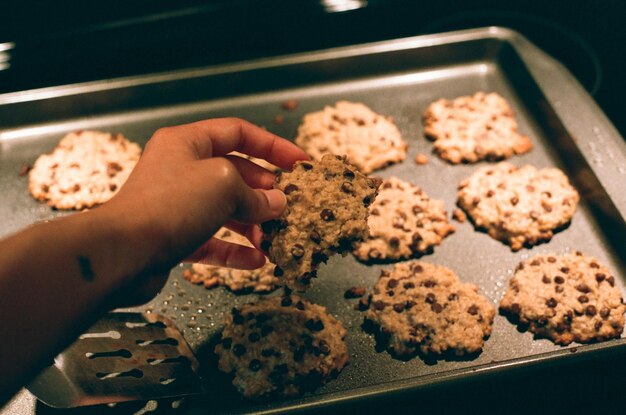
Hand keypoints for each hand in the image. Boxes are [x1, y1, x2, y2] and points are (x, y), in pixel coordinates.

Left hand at [100, 117, 307, 304]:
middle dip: (264, 190)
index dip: (273, 146)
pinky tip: (258, 260)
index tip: (299, 162)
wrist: (122, 253)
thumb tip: (277, 204)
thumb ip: (256, 194)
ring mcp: (176, 205)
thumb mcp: (224, 186)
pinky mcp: (174, 237)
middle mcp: (180, 170)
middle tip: (288, 204)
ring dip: (252, 223)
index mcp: (187, 143)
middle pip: (233, 173)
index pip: (239, 133)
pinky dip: (235, 250)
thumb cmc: (169, 205)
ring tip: (275, 236)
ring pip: (224, 210)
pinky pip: (212, 240)